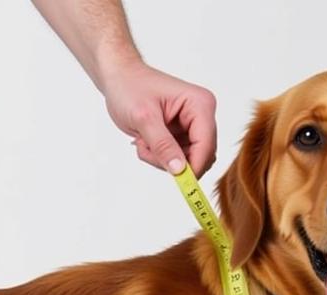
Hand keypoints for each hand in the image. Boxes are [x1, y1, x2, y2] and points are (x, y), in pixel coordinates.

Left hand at [102, 61, 216, 176]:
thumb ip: (163, 145)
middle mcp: (201, 115)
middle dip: (172, 161)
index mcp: (200, 104)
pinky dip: (158, 157)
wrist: (119, 79)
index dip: (194, 167)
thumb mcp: (144, 119)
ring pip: (187, 162)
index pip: (206, 144)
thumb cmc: (130, 89)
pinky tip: (145, 142)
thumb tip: (180, 170)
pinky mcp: (182, 135)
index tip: (178, 184)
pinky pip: (176, 159)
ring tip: (143, 141)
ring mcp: (192, 126)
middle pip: (200, 156)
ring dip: (161, 159)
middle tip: (147, 149)